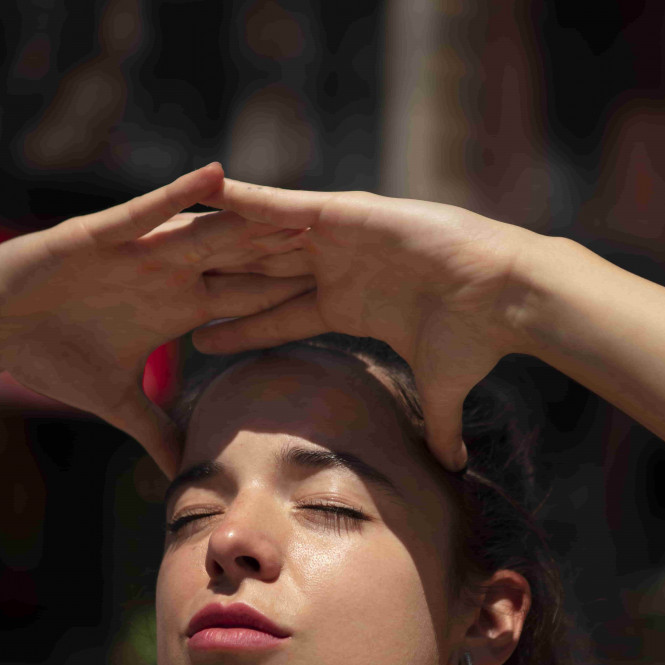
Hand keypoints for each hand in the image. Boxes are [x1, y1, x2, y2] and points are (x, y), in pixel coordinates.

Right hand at [0, 163, 312, 475]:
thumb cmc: (53, 354)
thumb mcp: (116, 401)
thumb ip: (155, 429)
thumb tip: (182, 470)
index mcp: (178, 305)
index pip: (244, 301)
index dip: (287, 297)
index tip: (336, 296)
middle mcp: (167, 272)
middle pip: (239, 261)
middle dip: (285, 254)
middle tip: (340, 245)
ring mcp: (140, 250)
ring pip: (206, 232)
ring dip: (249, 221)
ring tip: (295, 208)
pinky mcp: (104, 233)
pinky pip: (150, 211)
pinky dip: (181, 195)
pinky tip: (216, 178)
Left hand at [192, 179, 542, 468]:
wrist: (503, 296)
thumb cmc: (474, 340)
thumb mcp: (441, 390)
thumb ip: (437, 426)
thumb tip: (452, 469)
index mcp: (348, 304)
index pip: (278, 317)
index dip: (237, 328)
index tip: (195, 340)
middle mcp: (336, 267)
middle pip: (259, 274)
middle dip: (212, 279)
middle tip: (161, 281)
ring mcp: (338, 238)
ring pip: (262, 239)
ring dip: (215, 237)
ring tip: (165, 234)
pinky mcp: (344, 213)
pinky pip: (283, 207)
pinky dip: (244, 200)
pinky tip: (203, 196)